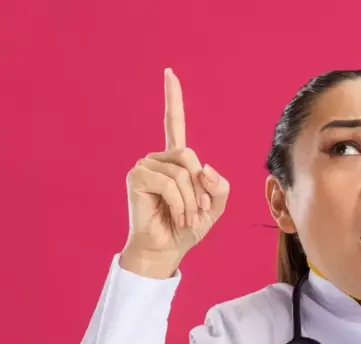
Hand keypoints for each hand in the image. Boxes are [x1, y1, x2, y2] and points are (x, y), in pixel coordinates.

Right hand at [121, 68, 229, 277]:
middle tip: (198, 212)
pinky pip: (170, 183)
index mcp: (177, 162)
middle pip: (190, 156)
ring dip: (192, 201)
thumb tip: (204, 168)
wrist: (167, 249)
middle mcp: (158, 159)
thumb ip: (220, 187)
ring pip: (183, 172)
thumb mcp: (214, 207)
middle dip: (201, 188)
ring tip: (185, 217)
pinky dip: (180, 204)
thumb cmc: (187, 228)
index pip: (175, 125)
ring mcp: (145, 167)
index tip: (169, 73)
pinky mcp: (136, 178)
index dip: (173, 99)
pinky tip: (176, 216)